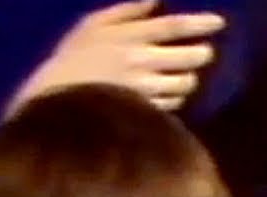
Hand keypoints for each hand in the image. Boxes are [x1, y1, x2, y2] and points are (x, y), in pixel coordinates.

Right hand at [6, 0, 224, 116]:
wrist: (48, 108)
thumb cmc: (66, 64)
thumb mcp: (87, 28)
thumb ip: (123, 12)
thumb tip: (155, 1)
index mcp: (129, 38)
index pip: (175, 27)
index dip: (201, 23)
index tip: (218, 23)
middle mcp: (141, 63)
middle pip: (191, 57)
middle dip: (200, 56)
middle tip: (198, 56)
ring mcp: (143, 92)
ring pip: (185, 85)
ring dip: (185, 81)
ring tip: (177, 80)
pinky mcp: (140, 116)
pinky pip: (169, 107)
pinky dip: (170, 102)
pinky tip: (160, 99)